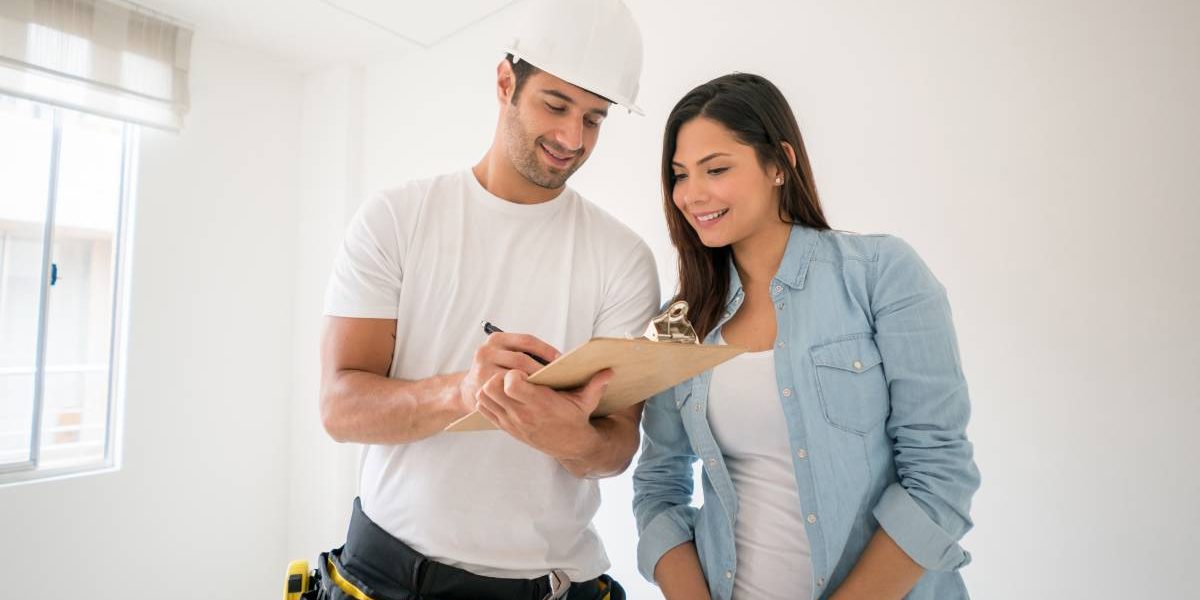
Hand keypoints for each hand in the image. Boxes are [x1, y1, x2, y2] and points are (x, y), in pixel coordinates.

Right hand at [459, 332, 559, 413]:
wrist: (469, 391)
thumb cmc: (498, 371)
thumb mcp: (506, 354)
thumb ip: (526, 352)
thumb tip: (561, 357)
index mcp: (496, 339)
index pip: (527, 341)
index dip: (547, 350)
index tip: (563, 361)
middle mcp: (486, 352)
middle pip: (521, 360)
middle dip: (543, 369)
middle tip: (561, 378)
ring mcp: (482, 372)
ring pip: (515, 378)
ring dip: (535, 384)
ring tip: (552, 389)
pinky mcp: (481, 391)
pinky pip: (508, 394)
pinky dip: (524, 396)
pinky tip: (536, 400)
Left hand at [475, 368, 613, 458]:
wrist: (569, 445)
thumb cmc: (576, 418)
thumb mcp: (587, 401)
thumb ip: (596, 384)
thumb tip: (610, 370)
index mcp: (540, 405)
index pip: (511, 383)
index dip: (514, 373)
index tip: (523, 372)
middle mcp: (522, 414)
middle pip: (492, 388)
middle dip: (499, 376)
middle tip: (511, 375)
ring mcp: (511, 422)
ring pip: (484, 397)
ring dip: (491, 386)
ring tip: (505, 384)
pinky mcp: (505, 427)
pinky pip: (484, 409)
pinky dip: (488, 398)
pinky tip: (502, 395)